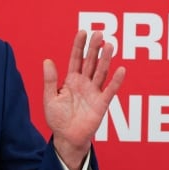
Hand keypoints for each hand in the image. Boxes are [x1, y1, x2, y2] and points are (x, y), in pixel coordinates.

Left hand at [43, 31, 125, 169]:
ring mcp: (93, 92)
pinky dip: (116, 81)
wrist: (67, 138)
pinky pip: (110, 90)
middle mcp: (84, 83)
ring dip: (106, 59)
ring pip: (101, 72)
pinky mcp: (101, 104)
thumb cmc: (57, 118)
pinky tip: (121, 69)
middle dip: (94, 48)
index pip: (76, 59)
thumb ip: (50, 80)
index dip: (79, 46)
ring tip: (110, 45)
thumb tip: (47, 60)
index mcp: (71, 80)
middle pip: (90, 62)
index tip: (83, 32)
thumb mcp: (49, 98)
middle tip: (99, 33)